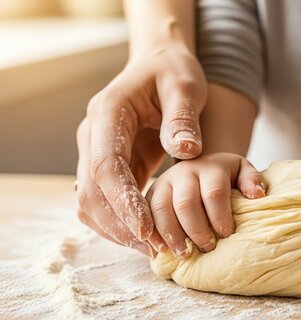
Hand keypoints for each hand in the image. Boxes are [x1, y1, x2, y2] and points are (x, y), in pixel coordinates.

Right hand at [76, 48, 206, 255]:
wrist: (161, 65)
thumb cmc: (174, 73)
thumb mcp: (185, 86)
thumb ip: (183, 117)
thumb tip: (185, 152)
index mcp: (108, 113)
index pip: (105, 166)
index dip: (123, 201)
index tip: (146, 229)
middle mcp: (94, 134)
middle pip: (92, 191)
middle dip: (122, 224)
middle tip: (156, 249)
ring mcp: (96, 151)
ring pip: (92, 202)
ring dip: (119, 229)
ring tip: (155, 250)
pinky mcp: (108, 164)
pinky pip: (105, 201)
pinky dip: (122, 222)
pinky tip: (149, 237)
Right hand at [145, 153, 265, 257]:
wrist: (200, 166)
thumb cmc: (226, 176)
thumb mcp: (242, 171)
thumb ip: (252, 180)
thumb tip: (257, 195)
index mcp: (209, 166)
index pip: (214, 193)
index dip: (220, 217)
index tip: (228, 235)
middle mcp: (183, 172)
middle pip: (186, 203)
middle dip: (197, 230)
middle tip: (208, 248)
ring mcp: (163, 183)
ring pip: (160, 209)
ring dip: (171, 234)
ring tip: (183, 254)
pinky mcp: (149, 194)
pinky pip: (143, 214)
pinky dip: (149, 234)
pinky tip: (158, 251)